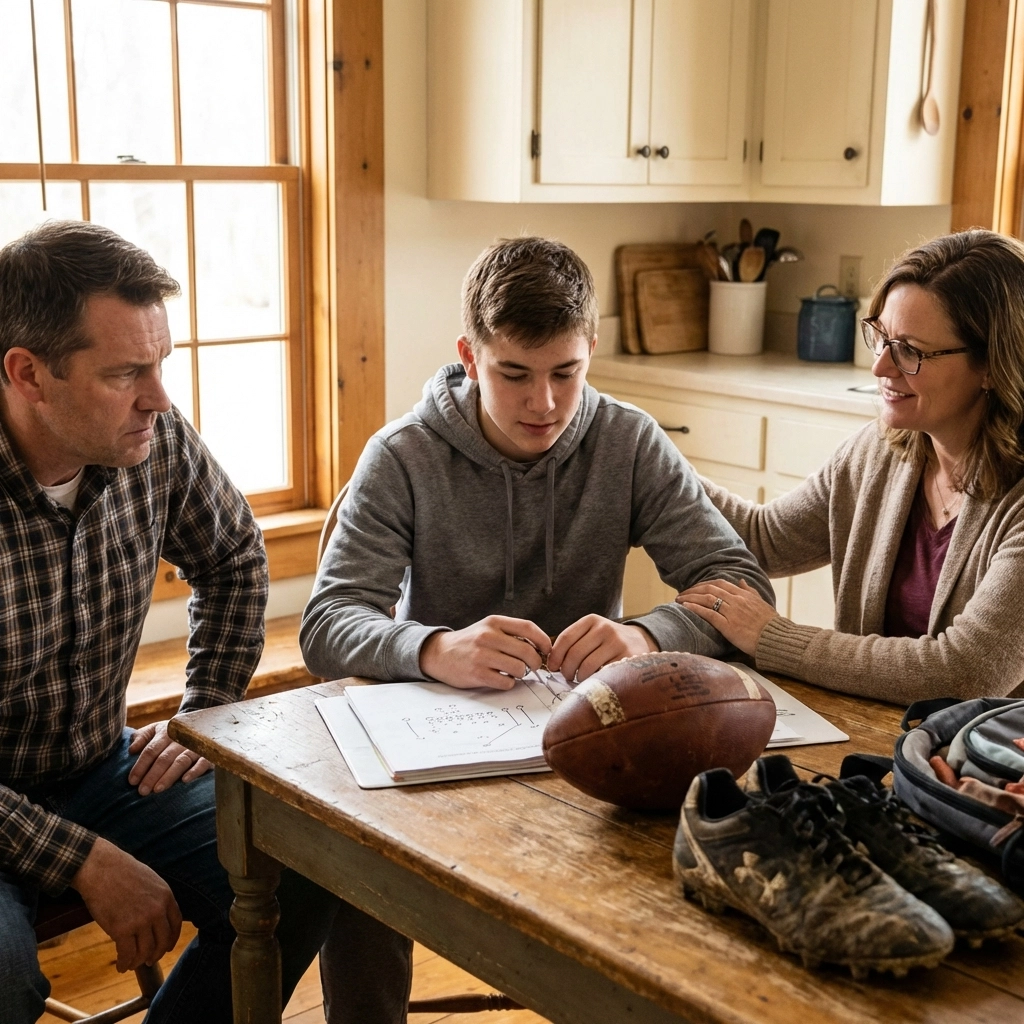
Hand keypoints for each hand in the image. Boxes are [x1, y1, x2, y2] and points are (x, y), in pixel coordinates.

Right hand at [71, 837, 181, 971]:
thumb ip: (157, 898)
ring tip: (132, 964)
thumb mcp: (150, 880)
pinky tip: (121, 966)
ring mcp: (140, 921)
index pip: (175, 924)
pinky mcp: (121, 930)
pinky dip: (125, 963)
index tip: (167, 947)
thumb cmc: (122, 871)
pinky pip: (127, 954)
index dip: (172, 939)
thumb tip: (157, 917)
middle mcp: (157, 910)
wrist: (100, 868)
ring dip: (138, 961)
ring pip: (145, 951)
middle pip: (162, 941)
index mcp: (166, 896)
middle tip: (149, 960)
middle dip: (156, 954)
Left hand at [128, 721, 210, 795]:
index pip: (151, 750)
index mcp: (166, 732)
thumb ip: (142, 737)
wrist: (201, 724)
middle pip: (164, 758)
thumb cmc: (172, 733)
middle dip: (152, 775)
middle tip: (142, 791)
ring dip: (169, 776)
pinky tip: (185, 780)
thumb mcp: (156, 730)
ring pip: (181, 761)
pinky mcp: (208, 754)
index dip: (141, 765)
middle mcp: (180, 738)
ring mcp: (195, 746)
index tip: (132, 781)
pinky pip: (203, 762)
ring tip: (158, 790)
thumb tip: (131, 750)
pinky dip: (195, 771)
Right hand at [420, 616, 550, 689]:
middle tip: (532, 666)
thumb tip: (541, 646)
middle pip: (527, 651)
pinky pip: (506, 682)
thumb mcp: (488, 628)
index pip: (528, 627)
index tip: (546, 649)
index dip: (543, 640)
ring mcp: (482, 655)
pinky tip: (500, 678)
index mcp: (494, 622)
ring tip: (512, 671)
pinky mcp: (477, 674)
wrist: (440, 653)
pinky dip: (508, 683)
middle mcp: (488, 636)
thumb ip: (511, 633)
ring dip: (520, 673)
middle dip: (535, 662)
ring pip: (519, 668)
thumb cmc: (470, 642)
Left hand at [547, 615, 656, 682]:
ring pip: (587, 666)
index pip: (566, 638)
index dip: (556, 655)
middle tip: (567, 676)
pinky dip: (594, 680)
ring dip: (579, 677)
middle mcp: (604, 628)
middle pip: (575, 653)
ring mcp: (617, 643)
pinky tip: (594, 680)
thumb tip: (552, 663)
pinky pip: (603, 674)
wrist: (639, 641)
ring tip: (580, 679)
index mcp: (591, 620)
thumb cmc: (607, 641)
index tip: (552, 667)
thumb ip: (573, 642)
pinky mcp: (627, 657)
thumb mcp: (592, 632)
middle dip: (566, 670)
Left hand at [676, 578, 776, 656]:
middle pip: (710, 588)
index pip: (719, 583)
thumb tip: (741, 581)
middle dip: (693, 589)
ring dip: (690, 597)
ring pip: (707, 598)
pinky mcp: (728, 625)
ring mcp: (732, 612)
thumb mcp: (762, 603)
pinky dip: (695, 608)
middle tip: (682, 593)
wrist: (775, 639)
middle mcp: (736, 600)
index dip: (704, 584)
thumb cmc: (770, 624)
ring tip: (679, 599)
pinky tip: (686, 606)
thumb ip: (751, 591)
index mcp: (743, 594)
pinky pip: (709, 613)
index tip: (695, 588)